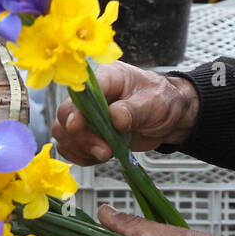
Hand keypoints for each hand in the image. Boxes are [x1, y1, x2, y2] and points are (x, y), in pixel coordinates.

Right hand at [51, 63, 199, 166]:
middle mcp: (91, 96)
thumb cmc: (163, 100)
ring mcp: (88, 115)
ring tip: (107, 154)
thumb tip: (115, 119)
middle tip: (104, 151)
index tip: (77, 127)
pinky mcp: (89, 133)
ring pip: (63, 133)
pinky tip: (99, 157)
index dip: (75, 110)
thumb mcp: (154, 102)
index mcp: (106, 78)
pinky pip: (71, 147)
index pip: (80, 92)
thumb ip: (133, 110)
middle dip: (81, 136)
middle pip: (65, 114)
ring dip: (81, 149)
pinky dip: (82, 156)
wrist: (171, 117)